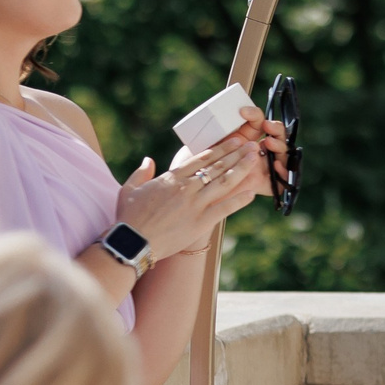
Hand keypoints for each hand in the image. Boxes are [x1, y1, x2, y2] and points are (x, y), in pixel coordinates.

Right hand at [116, 134, 268, 262]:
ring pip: (224, 183)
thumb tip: (149, 160)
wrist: (133, 242)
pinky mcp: (200, 222)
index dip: (221, 149)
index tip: (234, 141)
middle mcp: (186, 188)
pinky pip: (224, 208)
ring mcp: (195, 204)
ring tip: (255, 159)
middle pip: (217, 167)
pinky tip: (252, 193)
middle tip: (252, 145)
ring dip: (242, 169)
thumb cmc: (129, 217)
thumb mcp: (129, 189)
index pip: (201, 159)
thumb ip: (141, 173)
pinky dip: (239, 200)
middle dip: (236, 154)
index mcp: (171, 178)